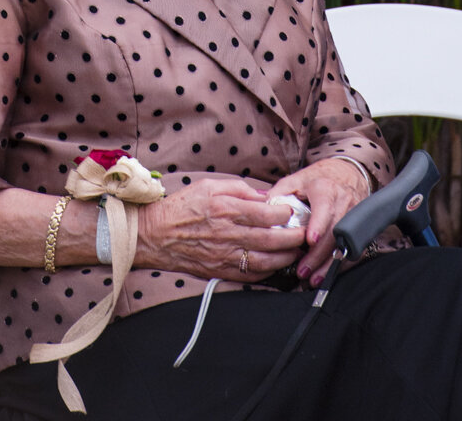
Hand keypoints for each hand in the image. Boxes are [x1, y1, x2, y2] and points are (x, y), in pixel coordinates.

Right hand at [135, 175, 304, 283]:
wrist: (157, 235)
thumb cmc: (183, 207)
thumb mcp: (209, 185)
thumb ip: (238, 188)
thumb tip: (262, 196)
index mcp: (226, 209)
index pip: (264, 212)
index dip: (283, 212)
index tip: (291, 210)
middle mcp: (228, 233)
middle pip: (270, 238)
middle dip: (292, 237)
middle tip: (304, 234)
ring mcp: (226, 255)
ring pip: (265, 260)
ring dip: (285, 257)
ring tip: (296, 252)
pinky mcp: (222, 271)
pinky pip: (251, 276)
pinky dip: (268, 273)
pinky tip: (276, 266)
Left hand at [268, 159, 371, 284]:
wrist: (346, 175)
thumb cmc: (318, 180)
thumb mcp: (296, 179)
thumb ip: (279, 193)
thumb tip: (261, 206)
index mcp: (325, 189)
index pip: (324, 208)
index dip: (318, 225)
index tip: (310, 240)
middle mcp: (343, 202)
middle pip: (333, 232)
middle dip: (318, 255)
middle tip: (302, 271)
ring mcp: (354, 216)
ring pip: (345, 244)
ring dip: (329, 264)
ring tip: (313, 278)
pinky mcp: (360, 229)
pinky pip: (353, 251)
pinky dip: (340, 265)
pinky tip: (327, 273)